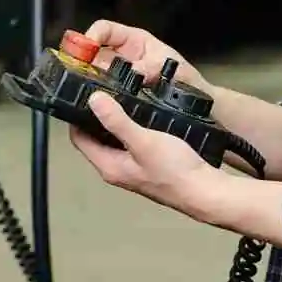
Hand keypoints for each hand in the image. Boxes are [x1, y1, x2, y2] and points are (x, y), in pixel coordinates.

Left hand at [68, 90, 214, 220]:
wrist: (204, 191)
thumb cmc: (174, 169)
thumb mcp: (143, 141)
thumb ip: (117, 121)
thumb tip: (92, 100)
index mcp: (108, 166)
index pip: (79, 139)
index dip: (77, 116)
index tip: (83, 93)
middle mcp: (116, 169)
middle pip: (95, 139)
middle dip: (96, 116)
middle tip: (103, 90)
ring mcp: (132, 169)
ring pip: (114, 140)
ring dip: (115, 120)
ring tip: (121, 96)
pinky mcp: (147, 166)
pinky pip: (131, 143)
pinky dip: (131, 127)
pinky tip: (142, 113)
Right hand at [82, 19, 209, 93]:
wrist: (196, 103)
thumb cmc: (186, 79)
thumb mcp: (172, 68)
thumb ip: (152, 67)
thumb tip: (134, 70)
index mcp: (134, 41)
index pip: (105, 29)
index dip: (92, 35)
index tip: (86, 47)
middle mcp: (122, 57)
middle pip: (92, 53)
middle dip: (81, 60)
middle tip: (75, 71)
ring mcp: (118, 76)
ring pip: (93, 73)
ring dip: (87, 79)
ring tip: (81, 88)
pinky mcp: (118, 95)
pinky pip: (102, 92)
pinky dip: (97, 96)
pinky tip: (94, 103)